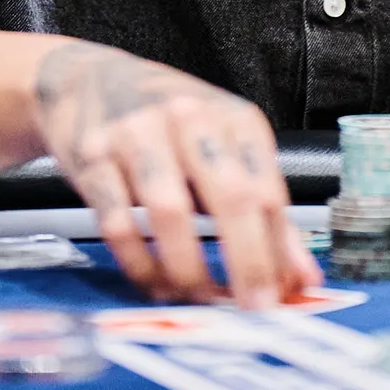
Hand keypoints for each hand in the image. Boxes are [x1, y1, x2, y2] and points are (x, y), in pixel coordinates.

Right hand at [34, 42, 320, 308]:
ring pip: (170, 213)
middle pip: (229, 196)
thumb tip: (304, 278)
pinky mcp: (92, 156)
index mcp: (232, 117)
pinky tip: (154, 282)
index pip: (267, 189)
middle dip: (246, 262)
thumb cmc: (169, 122)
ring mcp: (137, 132)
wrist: (85, 79)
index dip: (278, 251)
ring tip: (196, 299)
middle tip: (251, 310)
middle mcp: (188, 116)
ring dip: (188, 271)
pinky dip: (140, 265)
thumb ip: (265, 211)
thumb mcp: (225, 149)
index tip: (281, 297)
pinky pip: (119, 224)